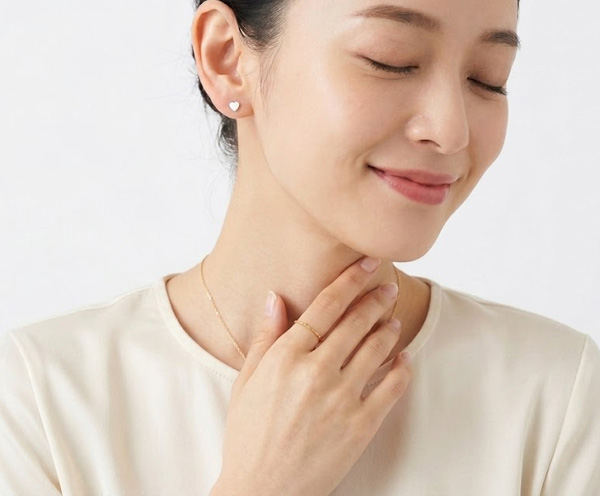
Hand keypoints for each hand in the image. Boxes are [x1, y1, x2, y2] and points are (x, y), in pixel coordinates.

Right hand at [214, 257, 412, 495]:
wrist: (263, 492)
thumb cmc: (249, 435)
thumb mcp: (247, 381)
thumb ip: (265, 337)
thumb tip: (275, 297)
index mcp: (286, 357)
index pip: (325, 306)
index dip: (349, 280)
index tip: (367, 264)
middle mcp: (316, 373)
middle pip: (355, 322)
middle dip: (375, 299)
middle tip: (388, 287)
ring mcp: (341, 400)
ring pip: (376, 349)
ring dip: (388, 328)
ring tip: (392, 318)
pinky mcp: (361, 427)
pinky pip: (391, 389)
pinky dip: (401, 369)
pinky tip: (403, 358)